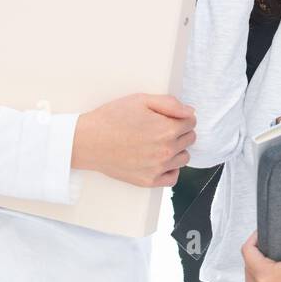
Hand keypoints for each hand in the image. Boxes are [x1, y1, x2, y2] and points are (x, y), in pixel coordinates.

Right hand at [71, 93, 194, 186]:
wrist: (88, 141)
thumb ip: (170, 104)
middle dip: (180, 131)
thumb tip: (191, 112)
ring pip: (184, 158)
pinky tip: (159, 160)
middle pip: (190, 139)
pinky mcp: (148, 181)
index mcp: (167, 129)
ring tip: (158, 143)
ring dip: (177, 149)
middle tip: (160, 127)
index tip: (168, 116)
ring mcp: (158, 168)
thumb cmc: (112, 117)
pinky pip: (173, 177)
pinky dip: (170, 169)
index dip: (181, 116)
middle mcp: (166, 151)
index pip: (192, 122)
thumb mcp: (141, 100)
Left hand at [241, 213, 280, 281]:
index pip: (248, 252)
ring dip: (256, 268)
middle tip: (267, 244)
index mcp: (270, 276)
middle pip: (247, 266)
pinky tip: (272, 274)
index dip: (254, 238)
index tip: (262, 234)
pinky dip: (261, 280)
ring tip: (269, 259)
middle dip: (256, 252)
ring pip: (250, 280)